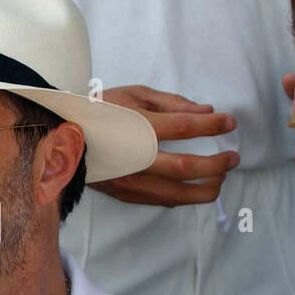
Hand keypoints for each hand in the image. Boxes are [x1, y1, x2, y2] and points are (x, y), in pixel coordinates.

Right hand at [90, 84, 238, 206]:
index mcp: (138, 126)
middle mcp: (136, 157)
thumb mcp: (134, 94)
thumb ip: (172, 103)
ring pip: (178, 193)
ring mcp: (130, 179)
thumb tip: (206, 112)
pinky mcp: (126, 194)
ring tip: (220, 178)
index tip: (230, 124)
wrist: (61, 138)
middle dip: (217, 164)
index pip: (185, 127)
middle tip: (233, 158)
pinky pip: (163, 200)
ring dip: (206, 188)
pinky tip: (195, 188)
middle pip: (187, 167)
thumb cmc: (99, 111)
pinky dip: (184, 196)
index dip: (213, 126)